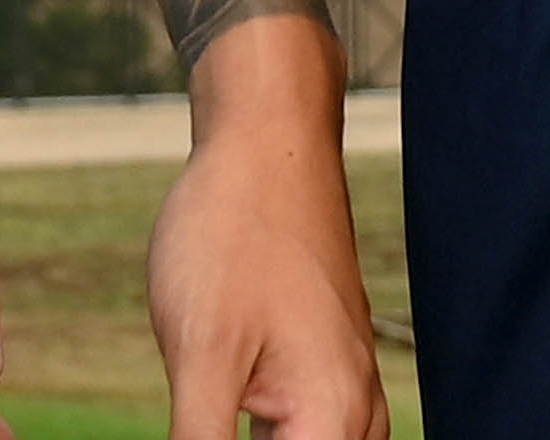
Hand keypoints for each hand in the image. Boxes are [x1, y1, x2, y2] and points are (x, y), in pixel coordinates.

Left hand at [148, 42, 386, 439]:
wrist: (267, 138)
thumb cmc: (234, 232)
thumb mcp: (202, 358)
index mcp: (335, 423)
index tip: (193, 436)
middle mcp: (357, 418)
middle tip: (194, 424)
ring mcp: (344, 396)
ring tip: (197, 421)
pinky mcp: (321, 376)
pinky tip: (209, 430)